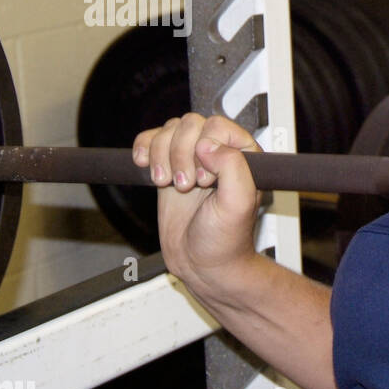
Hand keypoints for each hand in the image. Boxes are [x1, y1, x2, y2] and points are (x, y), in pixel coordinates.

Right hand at [131, 113, 263, 291]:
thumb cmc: (225, 239)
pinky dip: (144, 148)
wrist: (202, 263)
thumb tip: (207, 144)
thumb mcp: (238, 204)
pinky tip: (145, 166)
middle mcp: (219, 152)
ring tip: (168, 184)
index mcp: (244, 155)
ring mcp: (192, 158)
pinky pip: (150, 139)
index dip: (205, 148)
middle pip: (189, 125)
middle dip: (180, 154)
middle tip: (186, 186)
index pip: (218, 126)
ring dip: (161, 156)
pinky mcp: (169, 166)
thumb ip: (232, 167)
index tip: (206, 180)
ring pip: (168, 130)